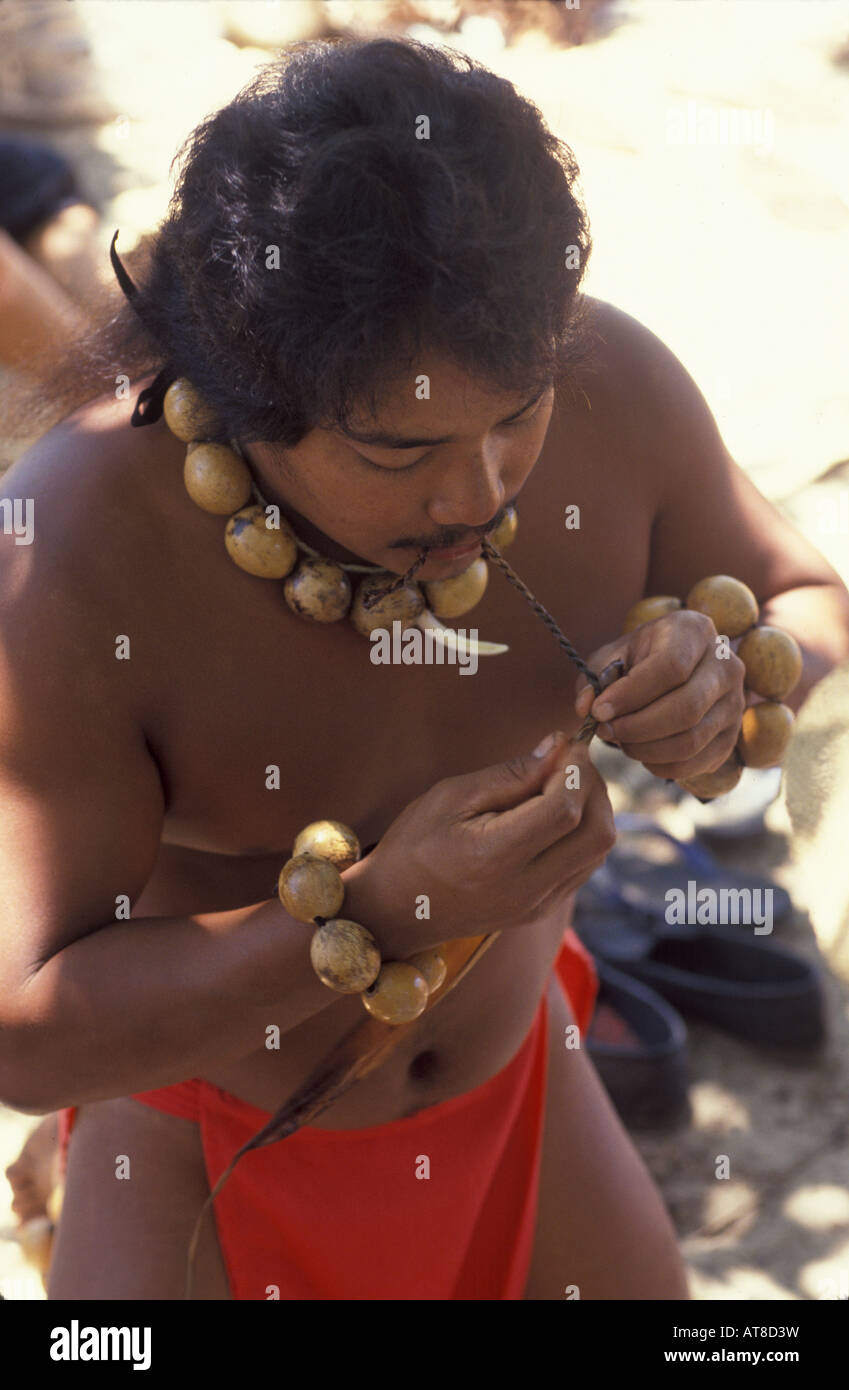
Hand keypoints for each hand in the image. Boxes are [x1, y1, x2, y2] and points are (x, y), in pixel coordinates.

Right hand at [342, 735, 615, 952]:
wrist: (397, 909)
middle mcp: (525, 887)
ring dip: (594, 810)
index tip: (568, 744)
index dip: (576, 770)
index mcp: (496, 856)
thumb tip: (558, 747)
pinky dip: (584, 834)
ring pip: (598, 852)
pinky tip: (557, 814)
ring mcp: (537, 904)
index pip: (565, 810)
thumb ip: (509, 775)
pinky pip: (584, 867)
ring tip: (564, 784)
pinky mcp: (541, 910)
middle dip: (595, 788)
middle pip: (597, 834)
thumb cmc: (415, 845)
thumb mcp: (451, 797)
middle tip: (572, 762)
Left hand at [574, 610, 745, 780]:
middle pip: (686, 708)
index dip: (631, 695)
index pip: (670, 667)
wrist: (676, 668)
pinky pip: (697, 762)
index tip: (599, 711)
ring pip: (691, 740)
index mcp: (695, 631)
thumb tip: (586, 707)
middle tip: (605, 731)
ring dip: (646, 749)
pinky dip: (662, 766)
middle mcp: (726, 665)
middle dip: (636, 727)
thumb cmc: (639, 659)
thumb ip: (594, 678)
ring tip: (620, 740)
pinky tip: (642, 754)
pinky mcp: (733, 735)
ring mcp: (735, 702)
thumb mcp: (613, 656)